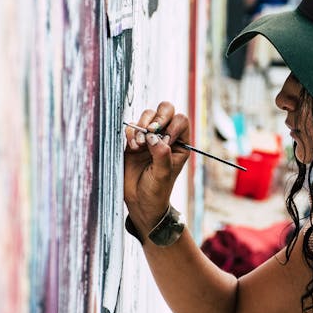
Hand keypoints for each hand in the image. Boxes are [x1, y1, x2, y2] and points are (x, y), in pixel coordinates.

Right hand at [123, 102, 190, 232]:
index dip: (172, 125)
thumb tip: (154, 136)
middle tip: (151, 130)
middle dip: (158, 117)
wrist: (139, 202)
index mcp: (180, 144)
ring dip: (143, 125)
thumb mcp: (163, 175)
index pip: (181, 120)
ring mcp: (149, 137)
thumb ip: (162, 155)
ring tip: (139, 145)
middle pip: (166, 110)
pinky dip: (131, 133)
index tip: (164, 141)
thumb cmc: (156, 191)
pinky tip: (132, 148)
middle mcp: (165, 137)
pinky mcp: (133, 141)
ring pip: (148, 115)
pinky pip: (132, 126)